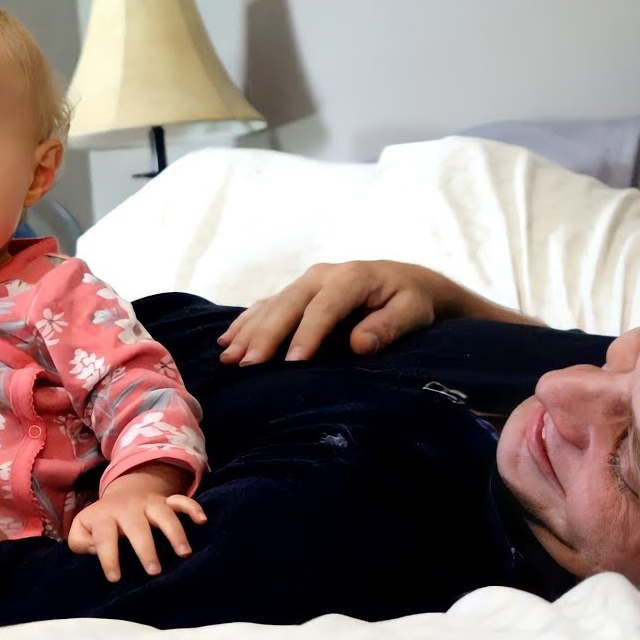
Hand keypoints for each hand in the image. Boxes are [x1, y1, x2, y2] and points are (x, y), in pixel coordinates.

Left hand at [67, 463, 206, 581]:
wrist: (122, 494)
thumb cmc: (101, 521)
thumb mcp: (82, 528)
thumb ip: (80, 541)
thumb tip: (94, 549)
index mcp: (105, 516)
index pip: (104, 537)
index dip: (108, 557)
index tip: (115, 577)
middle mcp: (129, 508)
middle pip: (137, 526)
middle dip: (146, 548)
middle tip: (153, 572)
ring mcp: (150, 503)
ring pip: (165, 514)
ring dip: (175, 532)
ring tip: (184, 554)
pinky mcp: (166, 501)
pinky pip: (182, 501)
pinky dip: (193, 508)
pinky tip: (202, 521)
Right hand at [218, 260, 536, 364]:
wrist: (404, 282)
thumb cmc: (411, 302)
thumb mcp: (413, 312)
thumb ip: (389, 325)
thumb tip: (360, 344)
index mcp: (351, 277)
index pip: (324, 307)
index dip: (307, 334)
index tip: (293, 363)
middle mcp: (322, 275)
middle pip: (289, 304)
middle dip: (266, 335)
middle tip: (249, 364)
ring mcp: (305, 282)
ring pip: (271, 305)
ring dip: (248, 331)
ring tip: (229, 358)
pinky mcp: (296, 292)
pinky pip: (265, 306)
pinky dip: (245, 324)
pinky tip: (227, 343)